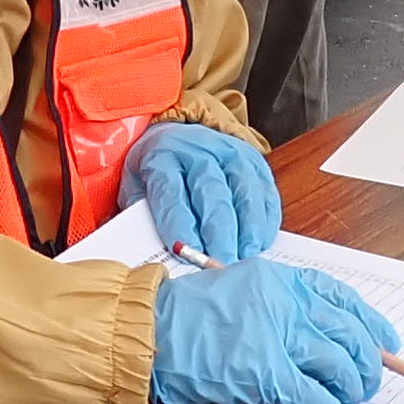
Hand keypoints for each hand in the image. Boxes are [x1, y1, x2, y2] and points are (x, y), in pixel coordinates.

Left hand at [124, 122, 279, 260]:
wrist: (178, 138)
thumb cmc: (155, 174)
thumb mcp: (137, 190)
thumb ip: (147, 218)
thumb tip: (164, 256)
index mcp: (163, 155)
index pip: (171, 191)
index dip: (178, 223)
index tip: (183, 252)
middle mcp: (199, 150)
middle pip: (212, 193)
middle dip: (217, 233)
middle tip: (219, 265)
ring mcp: (232, 153)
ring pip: (244, 192)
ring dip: (246, 229)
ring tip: (243, 258)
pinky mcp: (255, 163)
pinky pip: (265, 194)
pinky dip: (264, 222)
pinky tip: (258, 244)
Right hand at [150, 261, 395, 403]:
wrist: (146, 334)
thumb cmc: (184, 317)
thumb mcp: (237, 290)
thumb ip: (280, 306)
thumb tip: (327, 336)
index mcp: (278, 279)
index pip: (341, 296)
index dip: (371, 322)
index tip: (387, 341)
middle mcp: (283, 302)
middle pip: (348, 332)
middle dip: (367, 362)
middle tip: (368, 381)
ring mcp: (275, 337)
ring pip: (338, 364)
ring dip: (352, 388)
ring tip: (351, 400)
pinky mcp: (264, 373)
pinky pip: (314, 395)